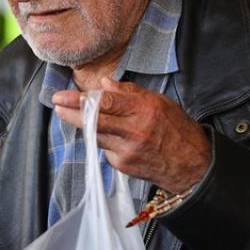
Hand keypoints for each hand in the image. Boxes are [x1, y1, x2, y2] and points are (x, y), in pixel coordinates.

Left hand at [52, 77, 209, 192]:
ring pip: (96, 135)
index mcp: (144, 110)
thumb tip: (104, 83)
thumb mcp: (159, 102)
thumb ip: (129, 93)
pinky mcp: (123, 166)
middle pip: (94, 121)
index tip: (62, 96)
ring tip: (76, 114)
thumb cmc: (177, 129)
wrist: (192, 164)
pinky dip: (105, 141)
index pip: (105, 103)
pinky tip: (113, 137)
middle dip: (71, 112)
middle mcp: (134, 131)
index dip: (80, 100)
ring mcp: (127, 151)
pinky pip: (106, 149)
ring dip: (86, 126)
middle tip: (57, 104)